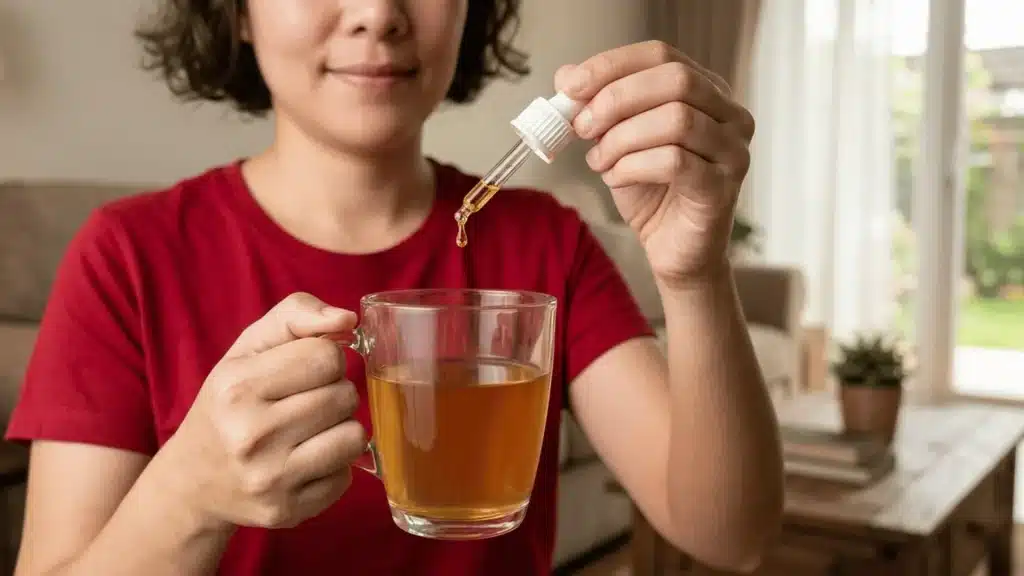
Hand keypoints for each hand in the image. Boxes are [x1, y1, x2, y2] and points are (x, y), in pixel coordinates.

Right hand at [161, 292, 366, 529]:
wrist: (192, 480)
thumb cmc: (229, 403)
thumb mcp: (248, 349)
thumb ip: (296, 315)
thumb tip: (347, 320)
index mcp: (237, 387)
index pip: (326, 356)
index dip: (323, 358)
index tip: (302, 371)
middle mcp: (250, 436)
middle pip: (344, 394)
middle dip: (333, 392)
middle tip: (304, 402)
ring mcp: (270, 479)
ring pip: (354, 436)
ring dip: (340, 428)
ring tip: (310, 429)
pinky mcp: (286, 511)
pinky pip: (347, 475)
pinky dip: (334, 464)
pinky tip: (305, 460)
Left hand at [555, 40, 755, 285]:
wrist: (674, 251)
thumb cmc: (651, 193)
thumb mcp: (617, 141)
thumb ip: (599, 108)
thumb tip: (567, 77)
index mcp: (707, 92)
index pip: (661, 55)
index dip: (612, 65)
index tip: (571, 85)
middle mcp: (730, 114)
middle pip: (675, 79)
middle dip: (616, 99)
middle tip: (582, 126)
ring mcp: (732, 150)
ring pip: (676, 120)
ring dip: (622, 139)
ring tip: (599, 161)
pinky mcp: (723, 187)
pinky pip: (675, 162)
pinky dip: (633, 166)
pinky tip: (616, 178)